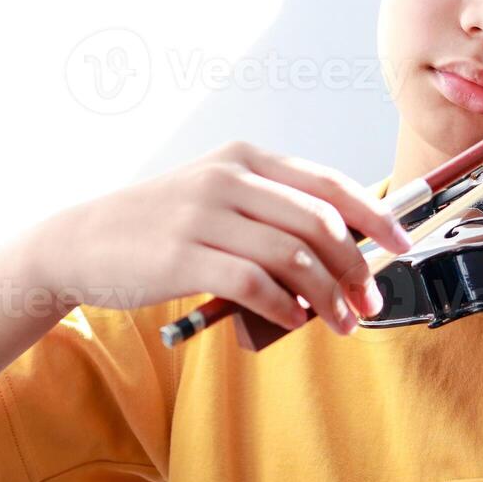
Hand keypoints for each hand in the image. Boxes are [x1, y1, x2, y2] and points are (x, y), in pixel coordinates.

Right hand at [25, 141, 412, 334]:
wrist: (80, 242)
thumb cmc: (161, 227)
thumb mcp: (218, 198)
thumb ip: (273, 212)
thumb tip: (344, 247)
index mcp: (246, 158)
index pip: (328, 182)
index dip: (374, 215)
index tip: (402, 244)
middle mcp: (229, 178)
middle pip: (319, 223)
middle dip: (356, 268)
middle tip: (369, 302)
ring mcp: (204, 214)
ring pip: (294, 257)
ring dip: (327, 297)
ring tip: (339, 323)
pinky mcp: (183, 256)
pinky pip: (254, 284)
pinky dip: (284, 307)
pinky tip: (294, 321)